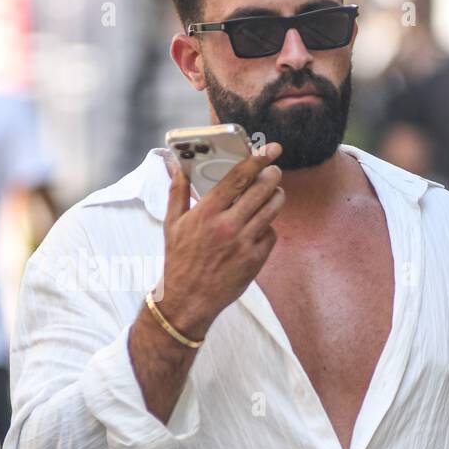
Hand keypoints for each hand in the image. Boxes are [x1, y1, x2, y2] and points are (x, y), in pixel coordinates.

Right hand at [153, 143, 284, 338]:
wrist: (187, 299)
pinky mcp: (255, 260)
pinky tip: (261, 225)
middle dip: (272, 175)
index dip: (258, 159)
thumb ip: (177, 191)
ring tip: (274, 193)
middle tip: (274, 171)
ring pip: (272, 209)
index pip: (238, 177)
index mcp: (206, 213)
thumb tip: (175, 165)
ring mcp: (243, 243)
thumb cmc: (179, 259)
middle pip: (261, 189)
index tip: (271, 149)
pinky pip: (271, 234)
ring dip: (277, 197)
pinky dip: (268, 227)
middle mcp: (226, 226)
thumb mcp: (172, 224)